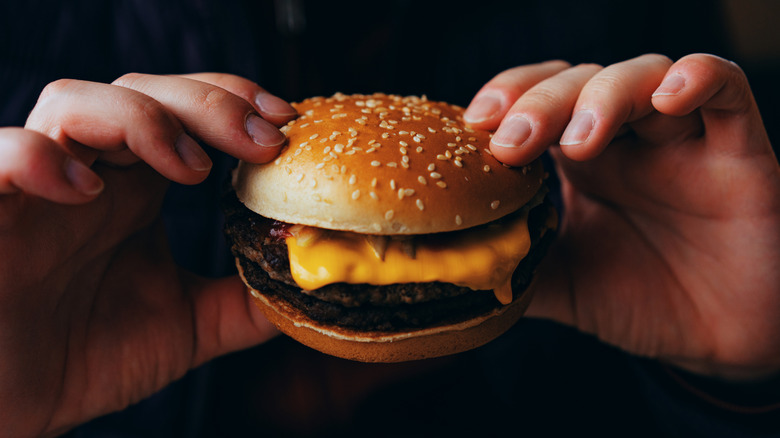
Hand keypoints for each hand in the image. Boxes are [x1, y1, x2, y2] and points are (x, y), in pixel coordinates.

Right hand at [0, 73, 294, 436]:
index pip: (183, 110)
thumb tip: (310, 279)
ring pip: (73, 102)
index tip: (285, 124)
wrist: (16, 409)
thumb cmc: (89, 357)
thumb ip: (245, 300)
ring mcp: (36, 190)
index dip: (234, 101)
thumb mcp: (189, 327)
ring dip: (141, 118)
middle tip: (260, 141)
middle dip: (207, 104)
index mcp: (135, 188)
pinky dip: (40, 158)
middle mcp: (89, 174)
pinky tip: (86, 191)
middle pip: (141, 91)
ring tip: (190, 168)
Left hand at [465, 54, 779, 380]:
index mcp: (581, 161)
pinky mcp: (740, 150)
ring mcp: (682, 139)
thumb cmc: (641, 301)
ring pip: (643, 74)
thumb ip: (513, 267)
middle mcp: (627, 139)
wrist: (720, 340)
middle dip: (540, 102)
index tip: (471, 125)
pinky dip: (698, 78)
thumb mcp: (563, 284)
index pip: (536, 100)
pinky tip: (668, 96)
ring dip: (602, 95)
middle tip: (512, 143)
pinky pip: (726, 90)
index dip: (505, 99)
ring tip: (577, 141)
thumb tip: (444, 267)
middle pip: (579, 82)